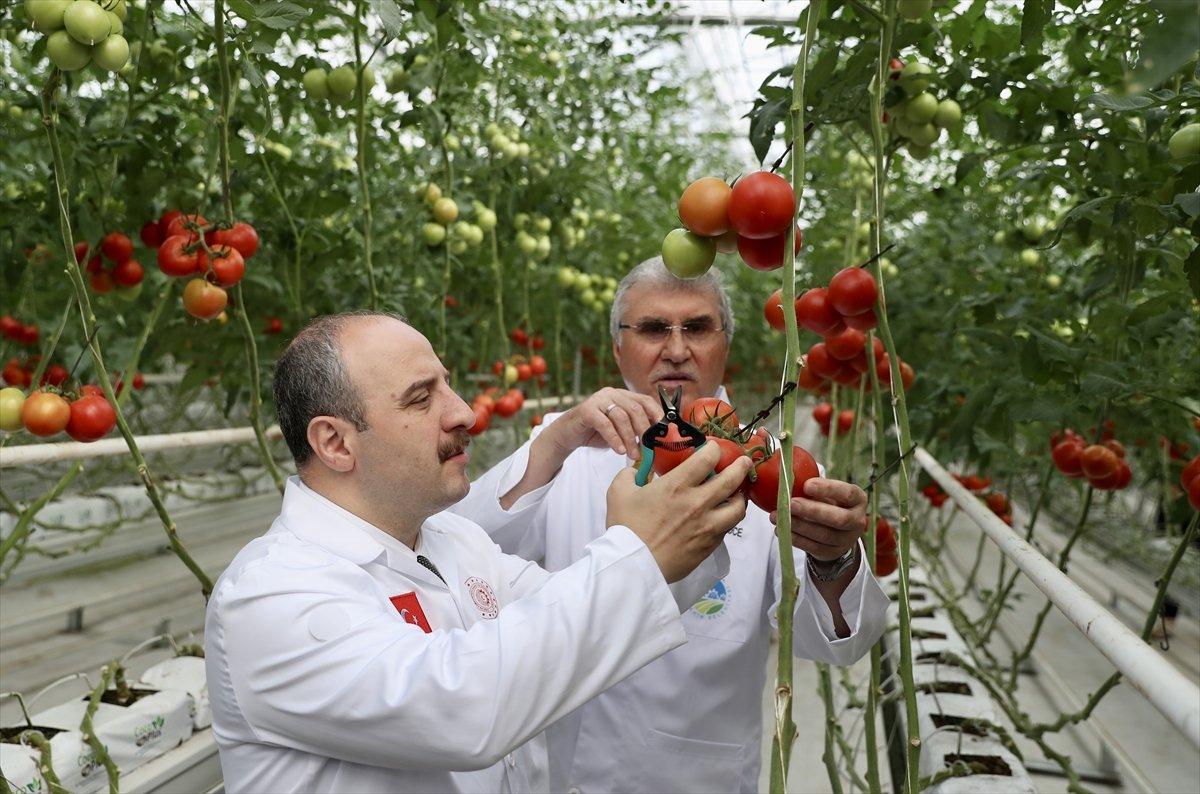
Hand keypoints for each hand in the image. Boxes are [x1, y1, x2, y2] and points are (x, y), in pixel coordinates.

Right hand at [543, 387, 661, 458]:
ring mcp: (598, 399)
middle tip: (648, 448)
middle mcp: (611, 393)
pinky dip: (614, 438)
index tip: (665, 431)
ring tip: (633, 454)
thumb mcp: (620, 430)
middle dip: (644, 430)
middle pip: (635, 408)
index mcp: (622, 396)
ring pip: (621, 417)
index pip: (645, 400)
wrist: (568, 435)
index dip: (657, 414)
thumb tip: (656, 441)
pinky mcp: (586, 410)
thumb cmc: (596, 433)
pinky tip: (619, 450)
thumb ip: (635, 430)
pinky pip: (605, 424)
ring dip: (629, 438)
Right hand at [606, 444, 750, 582]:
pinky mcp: (709, 544)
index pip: (708, 458)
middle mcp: (698, 503)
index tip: (713, 448)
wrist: (633, 565)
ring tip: (737, 493)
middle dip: (742, 466)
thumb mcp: (619, 492)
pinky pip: (727, 528)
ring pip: (738, 507)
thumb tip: (635, 470)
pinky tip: (721, 517)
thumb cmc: (626, 527)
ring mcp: (707, 525)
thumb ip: (629, 474)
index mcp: (677, 485)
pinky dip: (727, 519)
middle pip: (732, 479)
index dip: (714, 449)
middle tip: (744, 462)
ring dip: (740, 497)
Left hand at [770, 478, 866, 561]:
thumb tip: (788, 480)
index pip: (847, 493)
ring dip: (798, 526)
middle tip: (790, 503)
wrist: (837, 530)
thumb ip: (813, 488)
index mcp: (858, 499)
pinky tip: (781, 530)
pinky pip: (814, 548)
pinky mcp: (833, 552)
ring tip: (777, 516)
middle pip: (838, 518)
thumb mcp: (827, 492)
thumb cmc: (829, 503)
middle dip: (812, 511)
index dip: (827, 489)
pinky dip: (796, 539)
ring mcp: (847, 540)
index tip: (807, 485)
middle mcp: (857, 520)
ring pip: (824, 535)